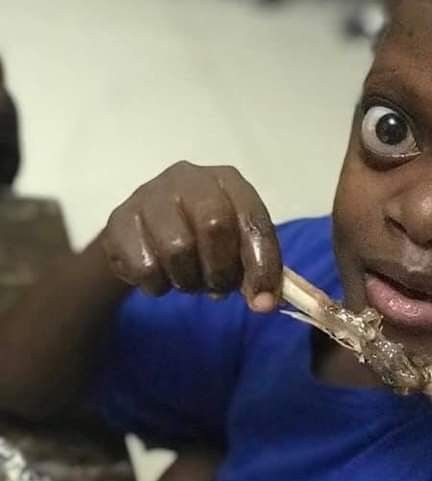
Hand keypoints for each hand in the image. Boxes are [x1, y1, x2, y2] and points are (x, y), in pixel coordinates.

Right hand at [102, 162, 280, 310]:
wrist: (141, 230)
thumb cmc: (200, 237)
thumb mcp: (234, 245)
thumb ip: (254, 268)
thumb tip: (264, 302)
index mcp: (228, 181)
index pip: (253, 220)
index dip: (262, 264)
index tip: (262, 302)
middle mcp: (190, 178)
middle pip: (215, 227)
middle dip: (221, 271)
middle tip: (216, 288)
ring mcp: (150, 195)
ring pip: (178, 248)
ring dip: (188, 280)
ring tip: (187, 280)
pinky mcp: (120, 219)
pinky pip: (144, 265)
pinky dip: (157, 285)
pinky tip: (160, 277)